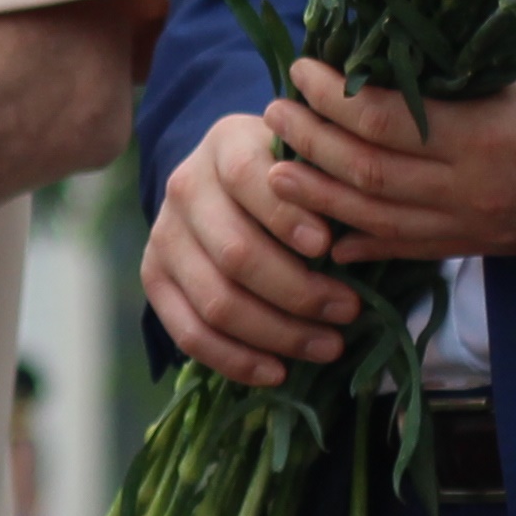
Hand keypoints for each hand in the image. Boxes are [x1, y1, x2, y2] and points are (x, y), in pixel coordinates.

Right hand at [142, 109, 357, 386]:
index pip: (247, 177)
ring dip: (278, 333)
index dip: (285, 216)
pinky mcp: (154, 278)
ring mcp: (163, 235)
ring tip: (329, 346)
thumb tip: (361, 240)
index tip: (327, 247)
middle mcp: (185, 186)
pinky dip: (236, 360)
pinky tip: (277, 372)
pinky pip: (190, 333)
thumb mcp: (313, 160)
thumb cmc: (294, 176)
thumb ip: (330, 186)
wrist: (230, 183)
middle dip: (298, 291)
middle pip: (236, 252)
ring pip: (216, 301)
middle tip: (349, 312)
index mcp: (226, 143)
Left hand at [261, 55, 515, 266]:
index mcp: (482, 135)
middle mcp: (469, 188)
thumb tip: (388, 48)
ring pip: (376, 220)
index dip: (331, 98)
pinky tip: (328, 239)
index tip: (301, 70)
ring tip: (275, 172)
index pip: (382, 121)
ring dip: (318, 197)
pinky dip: (363, 245)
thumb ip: (459, 69)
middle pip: (366, 172)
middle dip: (310, 144)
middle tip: (272, 113)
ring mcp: (473, 225)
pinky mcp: (481, 246)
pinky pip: (409, 251)